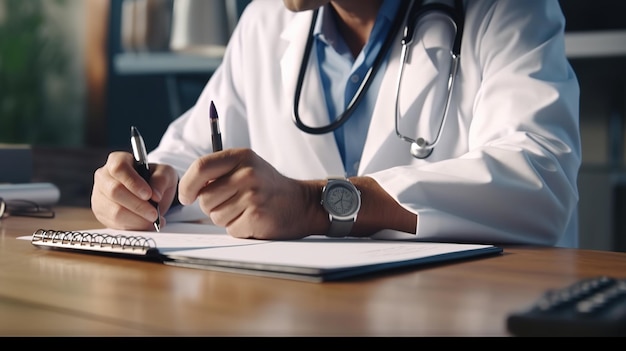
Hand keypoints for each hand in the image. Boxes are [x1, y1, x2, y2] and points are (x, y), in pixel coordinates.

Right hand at [91, 151, 178, 230]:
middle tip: (155, 213)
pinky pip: (114, 223)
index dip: (133, 182)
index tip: (148, 194)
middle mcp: (104, 176)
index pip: (119, 168)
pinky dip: (133, 226)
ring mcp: (99, 195)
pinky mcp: (101, 212)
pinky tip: (145, 224)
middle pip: (114, 191)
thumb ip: (161, 179)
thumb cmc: (156, 179)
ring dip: (137, 219)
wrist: (150, 194)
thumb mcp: (165, 173)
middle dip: (138, 205)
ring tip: (153, 220)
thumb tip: (155, 195)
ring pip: (114, 211)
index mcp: (117, 160)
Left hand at [178, 148, 324, 239]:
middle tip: (230, 203)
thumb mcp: (245, 167)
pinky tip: (252, 219)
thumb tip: (188, 188)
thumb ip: (218, 172)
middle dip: (211, 206)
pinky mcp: (257, 216)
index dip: (187, 185)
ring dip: (225, 218)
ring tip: (244, 210)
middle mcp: (247, 173)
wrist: (300, 203)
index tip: (186, 196)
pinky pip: (230, 229)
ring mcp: (253, 195)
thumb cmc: (266, 186)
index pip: (201, 167)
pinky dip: (238, 228)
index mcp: (241, 157)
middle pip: (205, 198)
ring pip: (215, 216)